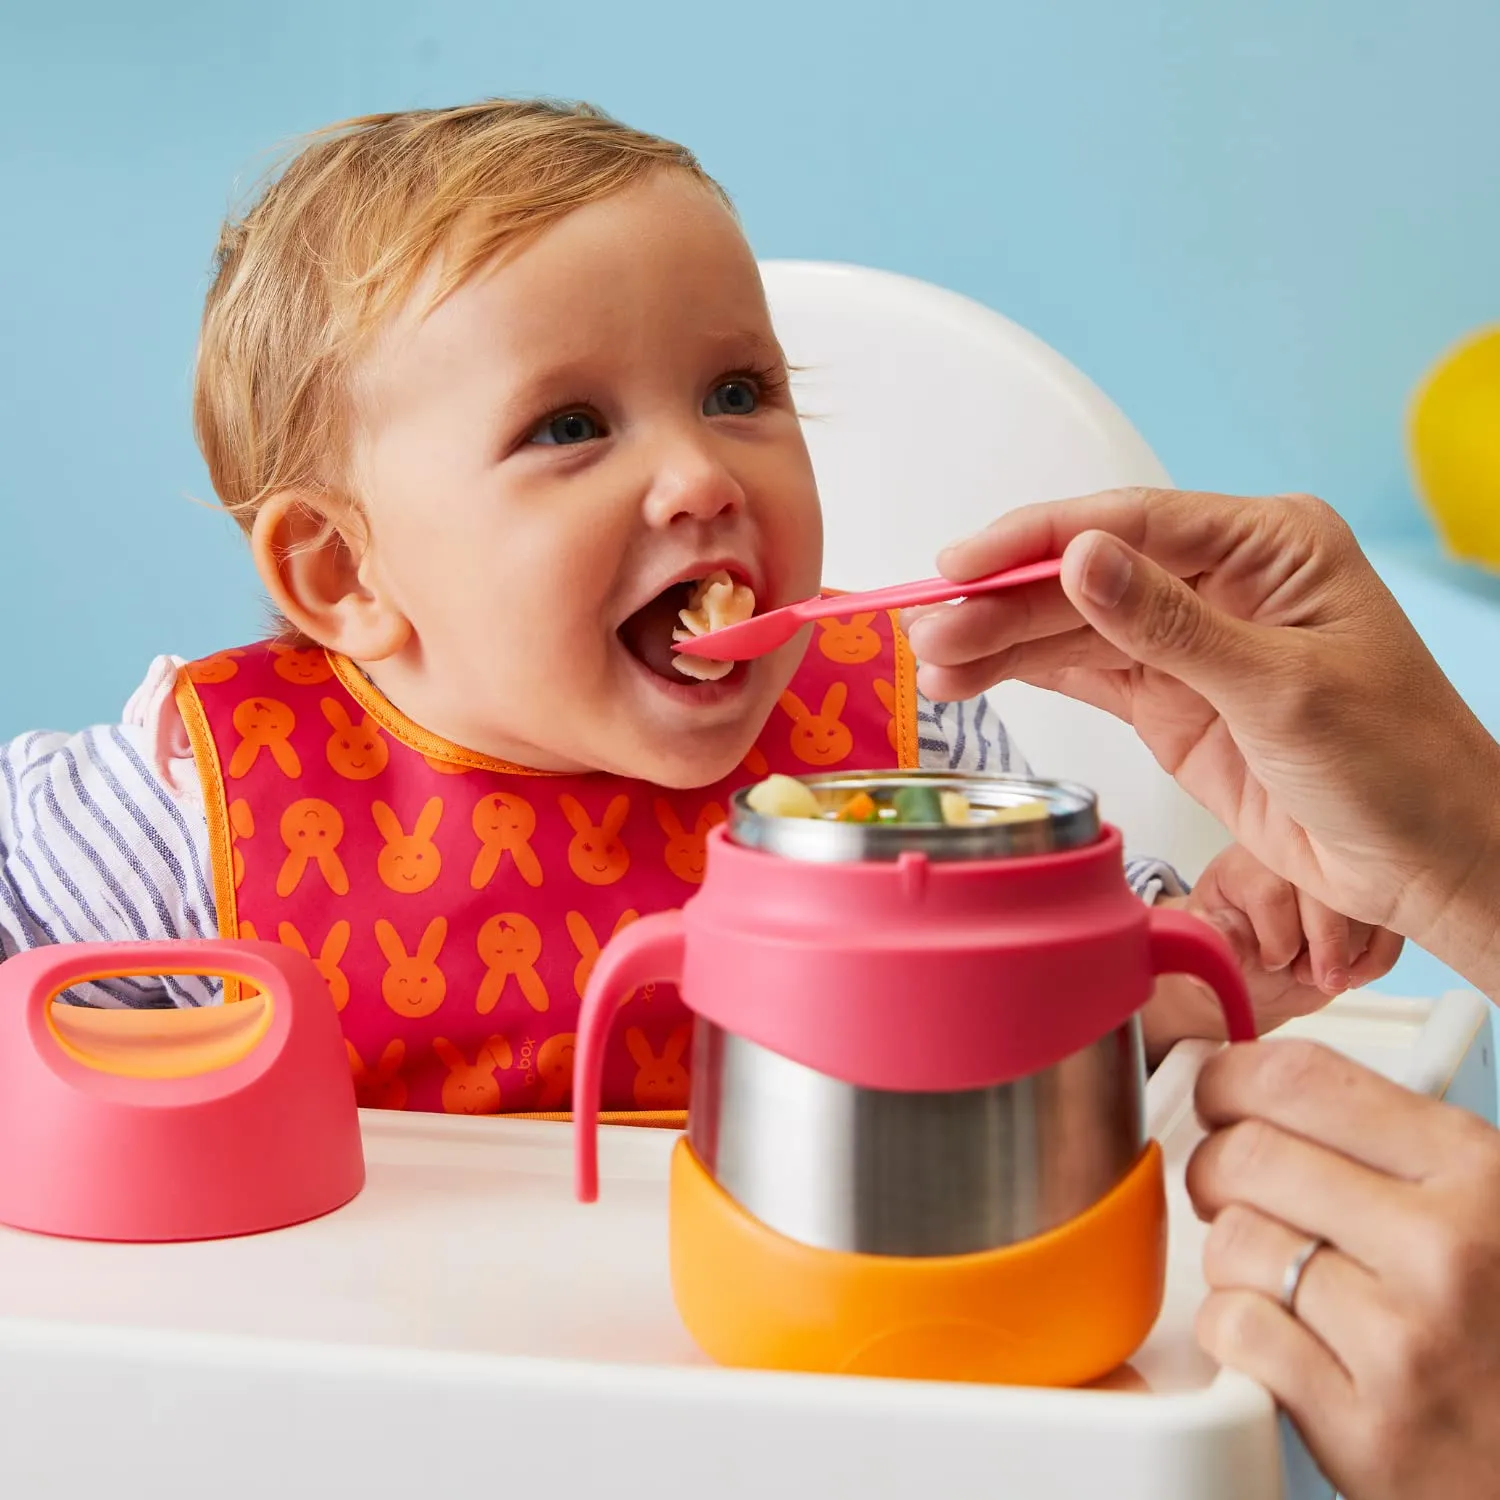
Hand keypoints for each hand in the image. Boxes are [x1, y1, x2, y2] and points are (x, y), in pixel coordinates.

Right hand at [905, 489, 1499, 988]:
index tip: (961, 564)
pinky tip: (974, 681)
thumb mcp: (1282, 689)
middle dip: (1003, 602)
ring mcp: (1192, 643)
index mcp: (1270, 547)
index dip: (1036, 541)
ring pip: (1075, 627)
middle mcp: (1225, 583)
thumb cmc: (1399, 767)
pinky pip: (1085, 674)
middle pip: (1088, 576)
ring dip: (1001, 643)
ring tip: (932, 663)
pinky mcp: (1172, 701)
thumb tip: (1081, 559)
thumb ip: (1172, 625)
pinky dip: (1026, 677)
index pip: (1132, 524)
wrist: (1428, 862)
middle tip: (928, 630)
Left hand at [1143, 844, 1403, 1058]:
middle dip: (1326, 946)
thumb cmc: (1234, 947)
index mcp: (1247, 861)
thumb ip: (1216, 938)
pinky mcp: (1371, 894)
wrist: (1259, 962)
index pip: (1272, 891)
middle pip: (1326, 892)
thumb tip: (1214, 932)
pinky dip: (1378, 956)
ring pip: (1366, 905)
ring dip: (1352, 952)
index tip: (1272, 962)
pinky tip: (1354, 975)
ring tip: (1327, 976)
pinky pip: (1392, 922)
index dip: (1278, 939)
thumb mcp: (1214, 944)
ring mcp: (1337, 871)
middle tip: (1316, 978)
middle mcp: (1295, 854)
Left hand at [1188, 1039, 1499, 1499]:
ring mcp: (1404, 1340)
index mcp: (1473, 1170)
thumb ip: (1382, 1142)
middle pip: (1246, 1155)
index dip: (1231, 1079)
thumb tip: (1256, 1085)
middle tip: (1231, 1193)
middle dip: (1216, 1170)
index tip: (1220, 1097)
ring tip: (1280, 1280)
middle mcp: (1443, 1247)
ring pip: (1231, 1241)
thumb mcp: (1482, 1202)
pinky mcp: (1366, 1427)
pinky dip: (1235, 1330)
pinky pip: (1234, 1328)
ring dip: (1232, 1258)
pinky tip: (1284, 1339)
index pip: (1297, 1078)